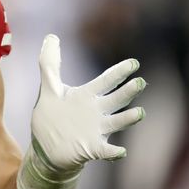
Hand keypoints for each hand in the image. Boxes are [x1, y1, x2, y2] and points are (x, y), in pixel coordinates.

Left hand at [31, 34, 145, 170]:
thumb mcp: (49, 89)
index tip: (133, 63)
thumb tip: (51, 36)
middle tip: (140, 82)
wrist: (48, 148)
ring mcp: (96, 130)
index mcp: (87, 96)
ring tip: (139, 112)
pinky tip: (120, 151)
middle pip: (115, 99)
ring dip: (127, 118)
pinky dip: (113, 152)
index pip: (106, 81)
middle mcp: (96, 111)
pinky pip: (106, 151)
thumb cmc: (53, 118)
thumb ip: (49, 64)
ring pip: (116, 122)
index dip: (119, 72)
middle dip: (128, 91)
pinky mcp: (91, 148)